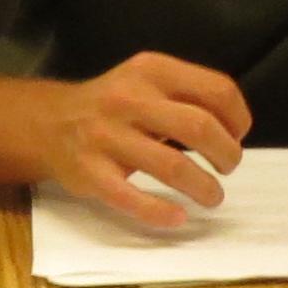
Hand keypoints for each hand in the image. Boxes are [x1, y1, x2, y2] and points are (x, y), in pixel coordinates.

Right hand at [36, 52, 249, 228]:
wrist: (48, 122)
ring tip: (212, 196)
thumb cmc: (116, 106)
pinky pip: (131, 198)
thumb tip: (236, 129)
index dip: (239, 118)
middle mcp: (128, 99)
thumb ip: (190, 94)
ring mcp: (106, 136)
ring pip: (173, 166)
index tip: (237, 136)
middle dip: (227, 153)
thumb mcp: (150, 81)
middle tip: (228, 167)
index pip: (218, 89)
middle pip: (200, 127)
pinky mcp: (90, 172)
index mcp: (152, 71)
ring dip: (204, 187)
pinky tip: (178, 217)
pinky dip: (161, 212)